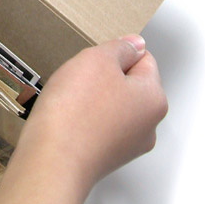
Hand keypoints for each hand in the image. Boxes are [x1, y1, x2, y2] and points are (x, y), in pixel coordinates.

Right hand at [0, 35, 166, 203]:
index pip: (143, 59)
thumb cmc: (74, 113)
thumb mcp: (97, 60)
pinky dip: (82, 118)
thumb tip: (134, 44)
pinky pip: (95, 125)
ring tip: (69, 100)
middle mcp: (147, 125)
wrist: (51, 159)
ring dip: (90, 98)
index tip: (96, 60)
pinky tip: (66, 118)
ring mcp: (125, 144)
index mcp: (154, 98)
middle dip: (102, 77)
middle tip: (79, 79)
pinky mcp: (103, 156)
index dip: (116, 53)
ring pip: (109, 105)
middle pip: (126, 84)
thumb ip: (120, 47)